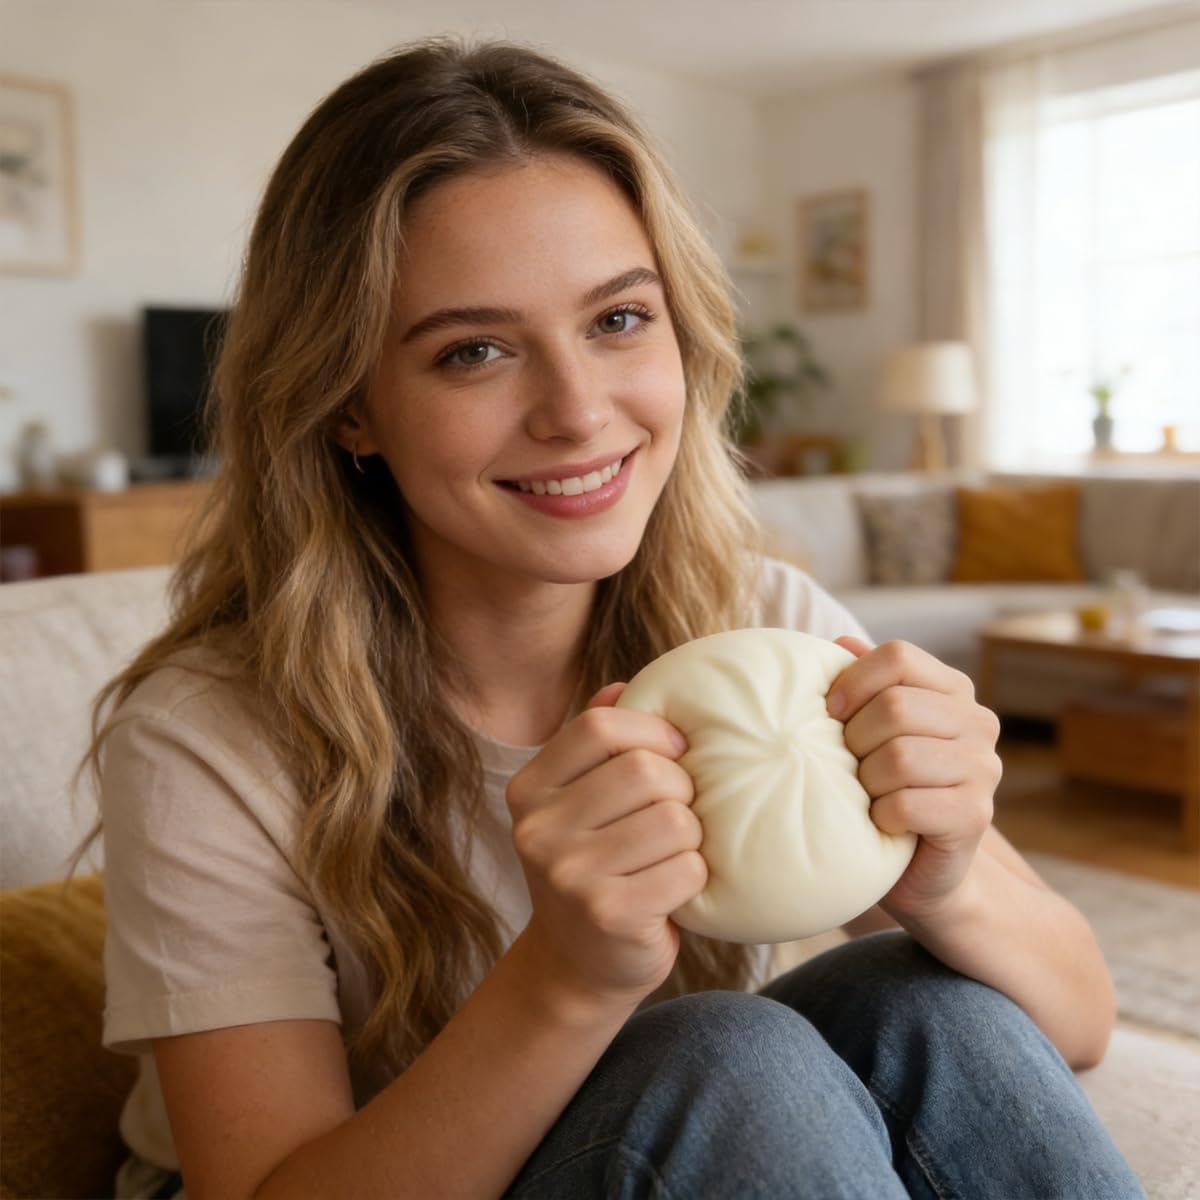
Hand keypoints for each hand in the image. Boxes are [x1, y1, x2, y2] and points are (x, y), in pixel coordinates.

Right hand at [506, 683, 705, 1008]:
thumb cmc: (594, 867)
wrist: (577, 967)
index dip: (653, 732)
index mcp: (529, 789)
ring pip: (675, 820)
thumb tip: (625, 687)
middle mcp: (538, 828)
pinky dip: (695, 878)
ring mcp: (569, 874)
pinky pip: (687, 869)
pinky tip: (671, 891)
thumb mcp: (580, 802)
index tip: (674, 753)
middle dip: (681, 790)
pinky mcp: (609, 913)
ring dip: (691, 838)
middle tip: (676, 814)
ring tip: (672, 855)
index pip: (602, 727)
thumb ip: (597, 745)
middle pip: (646, 771)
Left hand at [827, 636, 1001, 920]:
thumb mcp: (867, 730)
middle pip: (894, 706)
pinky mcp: (977, 815)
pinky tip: (882, 823)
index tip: (830, 712)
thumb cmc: (883, 787)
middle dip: (855, 740)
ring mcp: (985, 769)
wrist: (918, 867)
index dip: (853, 681)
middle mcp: (978, 722)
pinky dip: (880, 816)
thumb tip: (839, 642)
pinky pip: (906, 804)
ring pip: (899, 757)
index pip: (898, 657)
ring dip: (866, 782)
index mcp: (951, 689)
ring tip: (868, 796)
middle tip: (850, 766)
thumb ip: (860, 683)